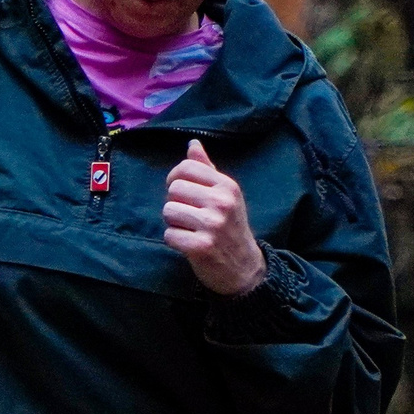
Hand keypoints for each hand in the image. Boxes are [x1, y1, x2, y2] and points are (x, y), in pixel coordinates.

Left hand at [163, 139, 266, 296]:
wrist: (245, 269)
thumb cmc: (231, 228)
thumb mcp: (226, 196)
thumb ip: (207, 170)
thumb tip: (192, 144)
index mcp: (228, 186)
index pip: (187, 167)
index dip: (176, 177)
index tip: (180, 191)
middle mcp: (221, 202)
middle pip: (173, 189)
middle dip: (175, 203)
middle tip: (189, 216)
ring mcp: (212, 225)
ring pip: (168, 211)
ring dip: (174, 223)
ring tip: (191, 230)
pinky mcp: (201, 247)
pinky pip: (169, 235)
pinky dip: (175, 241)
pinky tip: (190, 244)